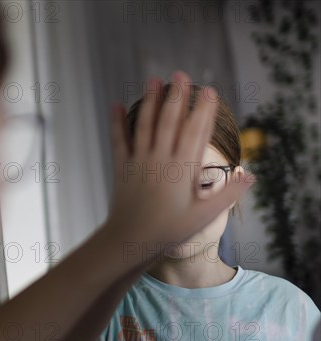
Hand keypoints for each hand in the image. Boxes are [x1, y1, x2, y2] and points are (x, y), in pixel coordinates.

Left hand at [106, 72, 253, 263]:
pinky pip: (119, 141)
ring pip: (145, 126)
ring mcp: (139, 161)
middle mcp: (160, 160)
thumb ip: (228, 194)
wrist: (130, 240)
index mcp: (182, 170)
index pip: (195, 133)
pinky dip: (117, 123)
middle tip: (180, 74)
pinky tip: (116, 105)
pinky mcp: (122, 167)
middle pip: (169, 122)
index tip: (209, 91)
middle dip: (176, 97)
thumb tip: (250, 175)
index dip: (203, 111)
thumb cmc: (169, 230)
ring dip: (150, 102)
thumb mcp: (204, 216)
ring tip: (154, 81)